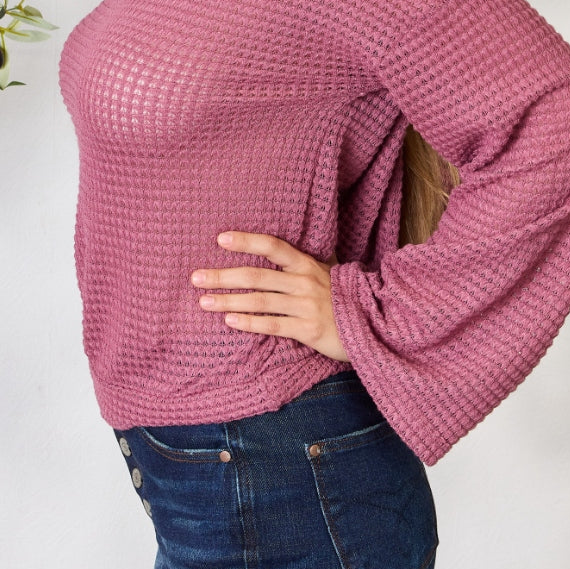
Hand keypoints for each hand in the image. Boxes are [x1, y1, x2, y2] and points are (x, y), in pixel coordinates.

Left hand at [191, 231, 349, 361]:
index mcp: (307, 265)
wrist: (374, 324)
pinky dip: (249, 323)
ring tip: (204, 302)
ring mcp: (306, 306)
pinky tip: (230, 322)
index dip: (246, 241)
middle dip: (223, 276)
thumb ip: (299, 266)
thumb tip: (269, 256)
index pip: (273, 246)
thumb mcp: (325, 274)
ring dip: (228, 301)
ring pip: (259, 301)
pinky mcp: (308, 329)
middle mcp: (304, 282)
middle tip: (195, 278)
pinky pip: (273, 325)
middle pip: (256, 276)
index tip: (220, 238)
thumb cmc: (343, 299)